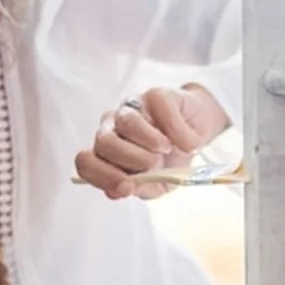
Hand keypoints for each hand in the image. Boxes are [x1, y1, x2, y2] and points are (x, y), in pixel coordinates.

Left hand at [74, 84, 229, 199]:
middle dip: (132, 160)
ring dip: (150, 143)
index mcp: (106, 153)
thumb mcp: (159, 184)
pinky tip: (184, 141)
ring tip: (167, 150)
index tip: (127, 187)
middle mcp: (113, 127)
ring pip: (125, 123)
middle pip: (103, 143)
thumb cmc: (172, 160)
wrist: (198, 136)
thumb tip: (123, 188)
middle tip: (156, 165)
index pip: (86, 163)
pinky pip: (161, 112)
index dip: (102, 176)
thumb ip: (141, 188)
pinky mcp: (155, 95)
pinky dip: (177, 133)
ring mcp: (132, 108)